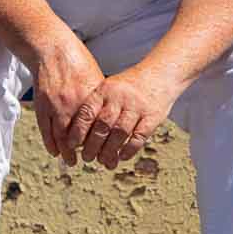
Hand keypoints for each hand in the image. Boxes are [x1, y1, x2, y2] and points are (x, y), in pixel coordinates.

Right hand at [31, 33, 104, 165]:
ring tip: (72, 160)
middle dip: (85, 151)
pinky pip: (46, 130)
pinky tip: (55, 151)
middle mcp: (73, 103)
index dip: (102, 142)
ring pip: (61, 136)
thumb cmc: (77, 62)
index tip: (106, 153)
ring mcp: (55, 105)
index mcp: (90, 96)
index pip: (98, 127)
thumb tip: (110, 118)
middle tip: (90, 161)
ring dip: (66, 151)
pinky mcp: (42, 105)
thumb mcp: (95, 78)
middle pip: (80, 135)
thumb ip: (101, 99)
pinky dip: (50, 143)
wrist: (52, 49)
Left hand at [63, 67, 179, 168]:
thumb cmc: (129, 86)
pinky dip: (129, 149)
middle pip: (102, 126)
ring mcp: (137, 106)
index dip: (78, 131)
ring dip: (110, 150)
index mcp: (105, 90)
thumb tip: (79, 135)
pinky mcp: (153, 115)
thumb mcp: (109, 88)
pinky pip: (139, 136)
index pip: (87, 112)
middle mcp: (120, 97)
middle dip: (92, 145)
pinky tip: (122, 157)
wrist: (161, 73)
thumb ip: (96, 107)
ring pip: (120, 133)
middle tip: (87, 157)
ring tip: (103, 161)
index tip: (71, 145)